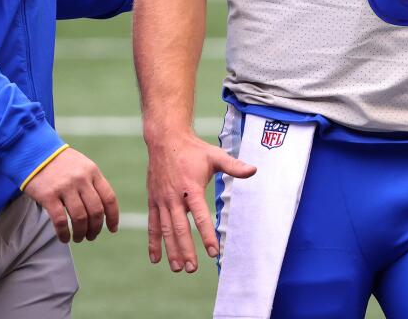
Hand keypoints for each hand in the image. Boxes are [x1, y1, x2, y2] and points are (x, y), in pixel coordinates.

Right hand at [23, 147, 118, 243]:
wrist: (34, 150)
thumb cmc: (60, 162)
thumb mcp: (82, 165)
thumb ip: (92, 183)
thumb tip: (103, 210)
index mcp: (92, 172)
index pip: (109, 198)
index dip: (113, 217)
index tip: (112, 229)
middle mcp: (81, 179)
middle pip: (96, 211)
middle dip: (96, 228)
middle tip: (91, 236)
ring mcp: (65, 187)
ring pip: (80, 218)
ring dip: (81, 233)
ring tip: (78, 238)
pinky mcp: (48, 195)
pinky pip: (60, 221)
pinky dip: (64, 233)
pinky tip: (64, 238)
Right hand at [145, 130, 256, 272]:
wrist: (165, 139)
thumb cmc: (193, 149)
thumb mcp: (215, 155)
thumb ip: (234, 166)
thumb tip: (254, 170)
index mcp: (191, 188)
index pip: (200, 215)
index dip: (207, 234)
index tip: (214, 251)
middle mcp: (174, 196)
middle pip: (180, 227)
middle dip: (186, 249)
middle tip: (193, 268)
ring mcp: (161, 199)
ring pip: (165, 229)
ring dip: (171, 249)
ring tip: (178, 268)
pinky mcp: (153, 200)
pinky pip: (152, 224)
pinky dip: (153, 242)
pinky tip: (155, 259)